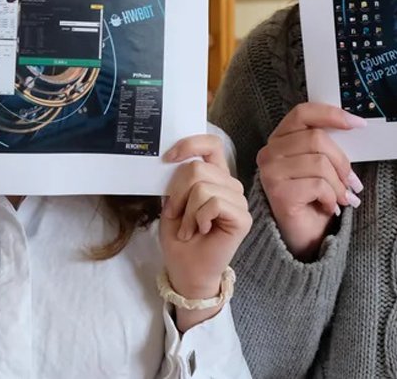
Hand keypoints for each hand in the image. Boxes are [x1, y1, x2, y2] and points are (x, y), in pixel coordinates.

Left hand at [159, 135, 251, 327]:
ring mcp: (238, 201)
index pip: (211, 144)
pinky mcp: (243, 218)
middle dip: (176, 193)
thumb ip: (177, 179)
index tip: (167, 158)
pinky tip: (202, 230)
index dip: (189, 144)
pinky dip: (198, 218)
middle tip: (176, 214)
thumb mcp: (171, 201)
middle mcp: (229, 185)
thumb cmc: (179, 235)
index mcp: (214, 176)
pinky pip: (214, 203)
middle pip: (197, 168)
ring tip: (188, 227)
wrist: (185, 267)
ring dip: (186, 211)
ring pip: (202, 186)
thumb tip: (173, 160)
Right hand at [256, 102, 363, 259]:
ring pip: (320, 163)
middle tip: (351, 183)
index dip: (331, 114)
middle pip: (317, 139)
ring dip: (338, 185)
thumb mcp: (320, 166)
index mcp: (279, 140)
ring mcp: (270, 172)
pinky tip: (326, 206)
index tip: (357, 124)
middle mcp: (269, 153)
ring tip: (338, 197)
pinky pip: (318, 185)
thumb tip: (352, 127)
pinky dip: (331, 198)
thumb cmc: (312, 199)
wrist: (301, 235)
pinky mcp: (277, 192)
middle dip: (342, 163)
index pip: (302, 114)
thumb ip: (325, 146)